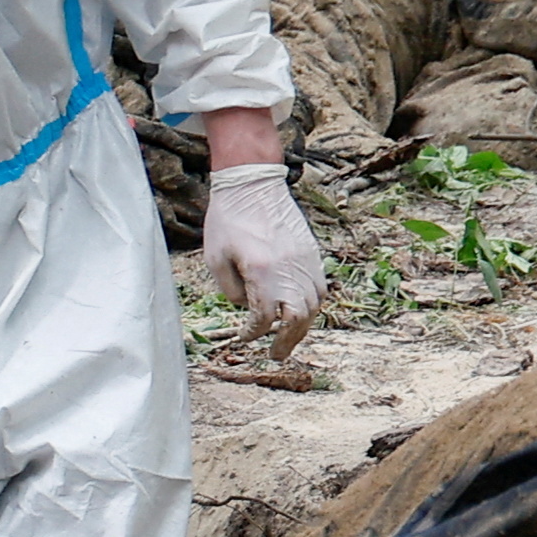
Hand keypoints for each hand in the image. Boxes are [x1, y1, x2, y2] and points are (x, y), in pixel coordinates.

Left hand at [198, 162, 326, 356]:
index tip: (245, 338)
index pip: (264, 317)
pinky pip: (320, 287)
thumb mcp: (216, 257)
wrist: (253, 183)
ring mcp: (305, 260)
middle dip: (287, 341)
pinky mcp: (312, 252)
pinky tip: (300, 310)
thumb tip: (245, 307)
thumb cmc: (229, 218)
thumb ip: (230, 290)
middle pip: (298, 318)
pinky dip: (312, 305)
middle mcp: (289, 269)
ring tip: (290, 336)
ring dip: (303, 326)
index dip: (254, 333)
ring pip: (314, 305)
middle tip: (277, 354)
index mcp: (261, 272)